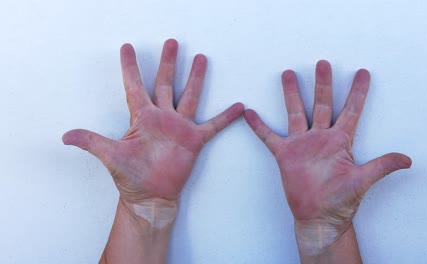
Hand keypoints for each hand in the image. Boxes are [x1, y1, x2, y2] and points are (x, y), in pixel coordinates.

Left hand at [63, 39, 243, 214]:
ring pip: (189, 96)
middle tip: (171, 43)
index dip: (130, 67)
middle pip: (166, 83)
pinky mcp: (194, 140)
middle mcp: (162, 117)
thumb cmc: (131, 178)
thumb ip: (91, 141)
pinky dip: (226, 117)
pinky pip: (213, 125)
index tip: (127, 48)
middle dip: (169, 63)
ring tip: (201, 59)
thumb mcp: (110, 156)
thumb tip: (65, 136)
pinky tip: (238, 107)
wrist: (151, 196)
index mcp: (142, 117)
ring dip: (196, 78)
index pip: (134, 86)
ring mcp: (179, 127)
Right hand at [244, 61, 410, 255]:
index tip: (363, 73)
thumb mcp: (363, 181)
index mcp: (340, 141)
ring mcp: (301, 145)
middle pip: (321, 104)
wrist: (319, 217)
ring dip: (292, 94)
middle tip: (323, 63)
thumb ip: (382, 166)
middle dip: (323, 83)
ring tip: (289, 74)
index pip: (350, 111)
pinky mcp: (285, 155)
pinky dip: (259, 126)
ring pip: (295, 112)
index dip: (357, 92)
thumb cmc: (341, 201)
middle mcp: (320, 138)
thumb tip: (408, 160)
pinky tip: (250, 113)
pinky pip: (269, 137)